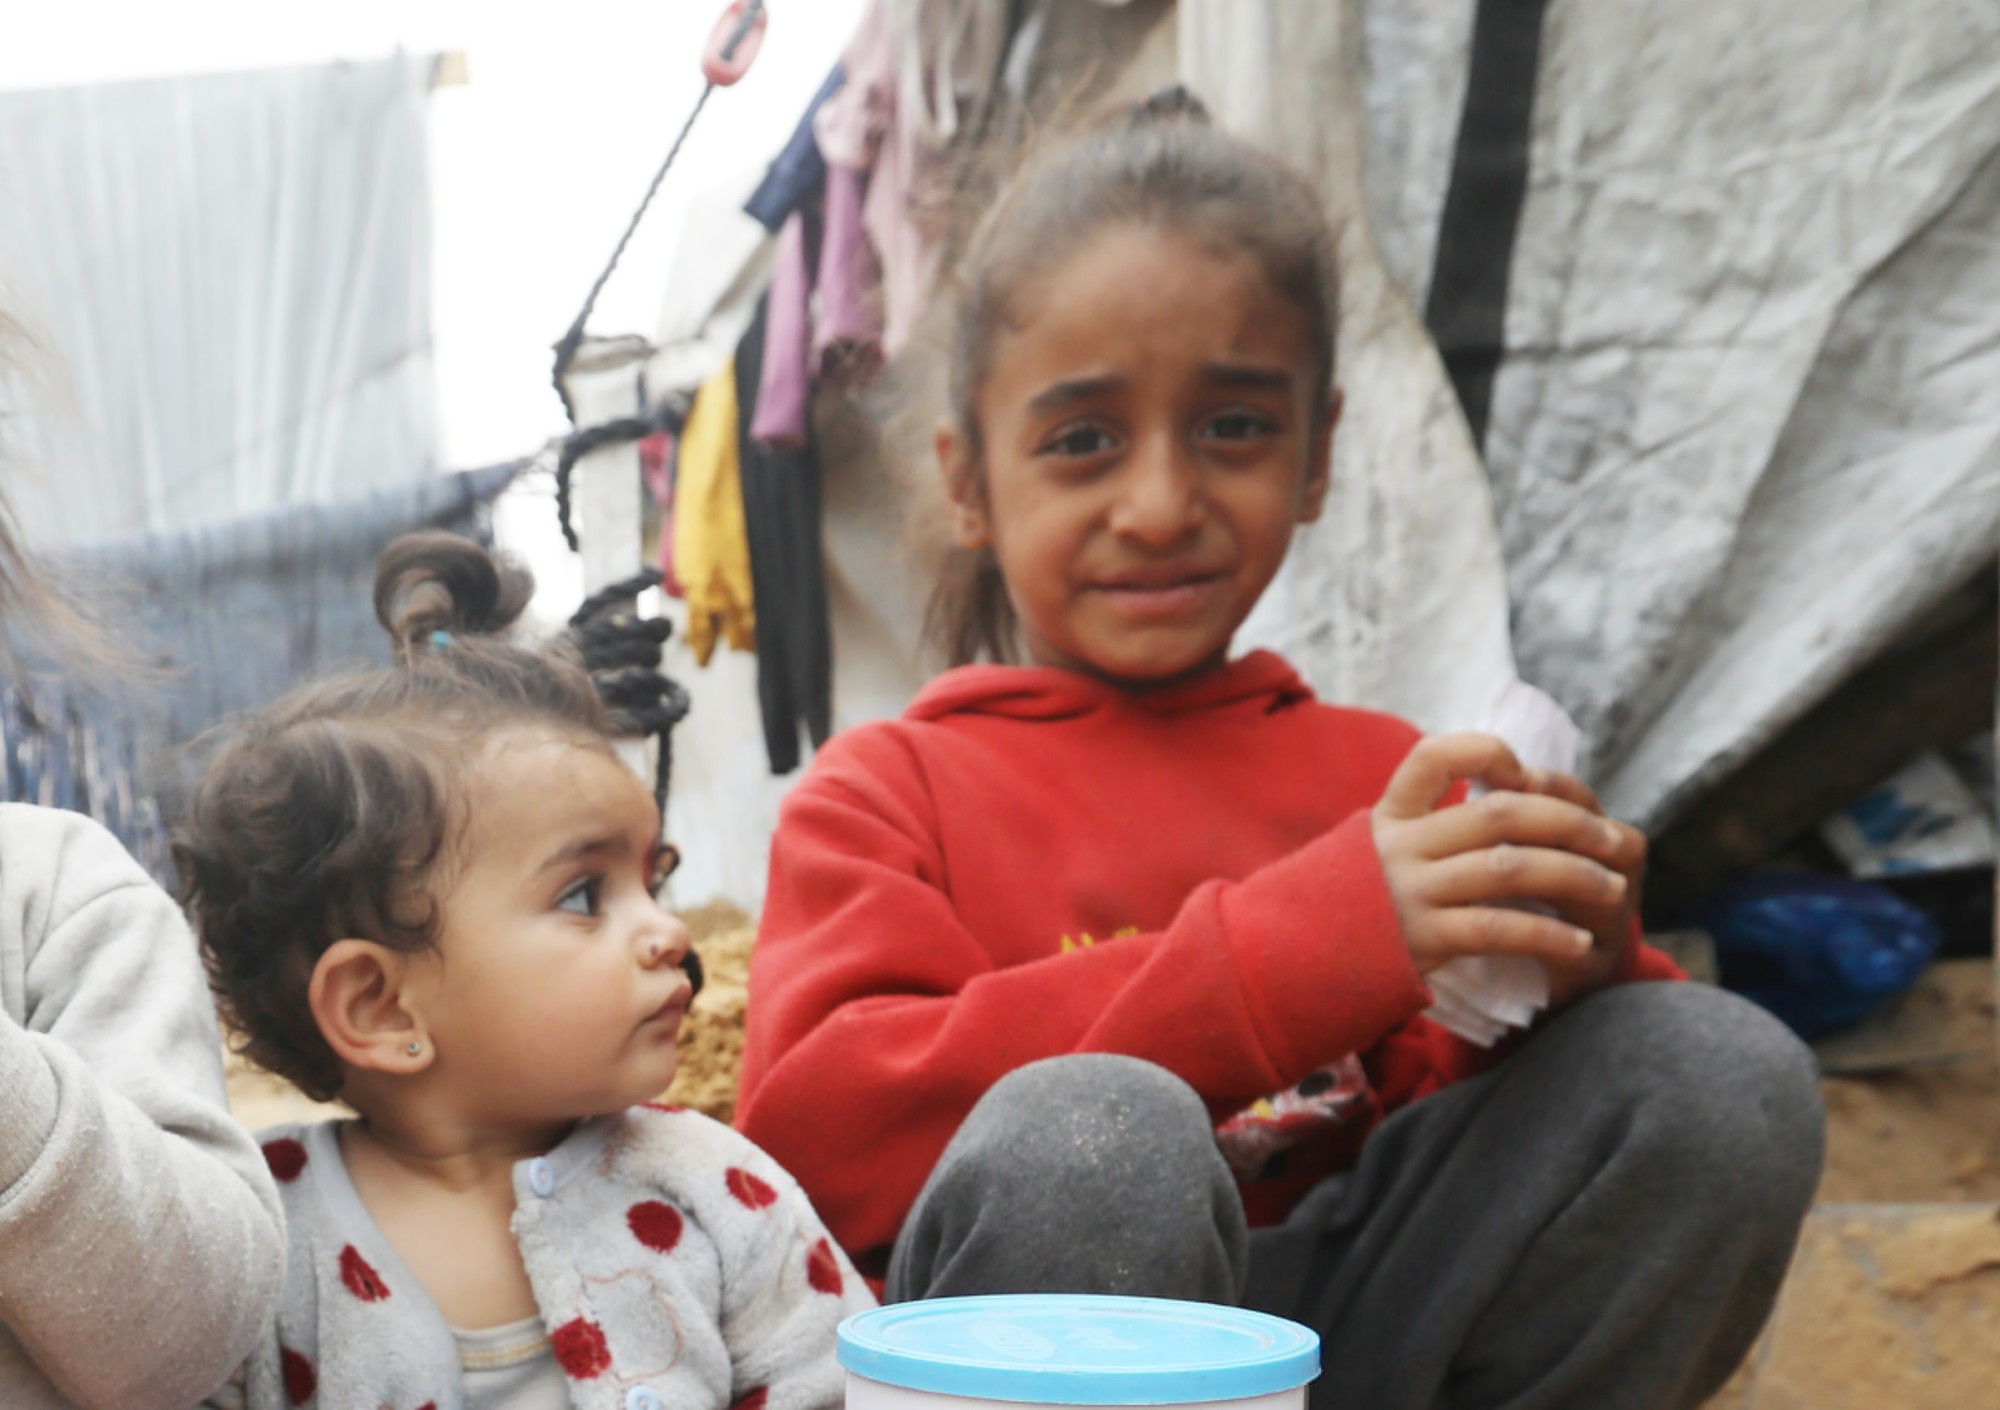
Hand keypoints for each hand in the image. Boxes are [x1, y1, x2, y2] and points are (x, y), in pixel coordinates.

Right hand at [1371, 733, 1637, 980]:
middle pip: (1499, 813)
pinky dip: (1548, 934)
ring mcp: (1410, 892)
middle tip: (1610, 841)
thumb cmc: (1356, 909)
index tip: (1523, 776)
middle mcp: (1399, 846)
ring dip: (1574, 876)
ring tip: (1612, 890)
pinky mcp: (1423, 940)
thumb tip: (1506, 797)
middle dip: (1568, 822)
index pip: (1434, 756)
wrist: (1298, 966)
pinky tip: (1577, 943)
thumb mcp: (1374, 853)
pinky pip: (1498, 929)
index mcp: (1390, 816)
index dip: (1487, 754)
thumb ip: (1424, 826)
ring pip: (1509, 868)